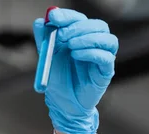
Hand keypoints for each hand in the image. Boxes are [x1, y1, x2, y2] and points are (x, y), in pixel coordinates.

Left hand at [33, 8, 117, 133]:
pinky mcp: (105, 71)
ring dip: (88, 38)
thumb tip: (40, 21)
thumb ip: (43, 38)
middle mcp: (94, 45)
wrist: (62, 102)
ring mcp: (102, 58)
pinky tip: (77, 55)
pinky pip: (106, 57)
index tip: (53, 18)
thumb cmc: (57, 78)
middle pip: (98, 25)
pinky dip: (91, 52)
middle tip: (62, 34)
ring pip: (108, 39)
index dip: (68, 16)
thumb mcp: (46, 55)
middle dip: (79, 27)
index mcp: (80, 37)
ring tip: (71, 46)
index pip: (80, 19)